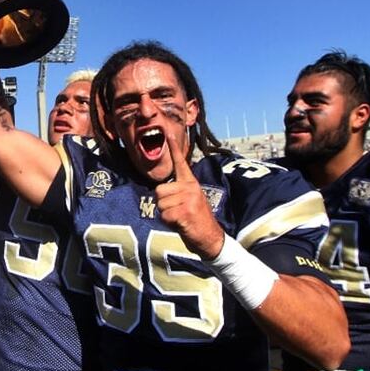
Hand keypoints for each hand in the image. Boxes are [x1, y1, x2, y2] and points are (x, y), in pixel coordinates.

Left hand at [154, 132, 224, 258]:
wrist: (210, 238)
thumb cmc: (195, 220)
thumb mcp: (190, 200)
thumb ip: (178, 192)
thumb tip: (161, 192)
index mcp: (191, 183)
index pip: (181, 163)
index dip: (174, 148)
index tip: (168, 133)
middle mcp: (190, 188)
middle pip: (159, 191)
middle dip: (163, 204)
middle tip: (177, 212)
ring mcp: (188, 199)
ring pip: (160, 204)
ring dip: (166, 215)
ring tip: (180, 218)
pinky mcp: (185, 212)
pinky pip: (164, 216)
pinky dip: (169, 223)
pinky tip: (181, 224)